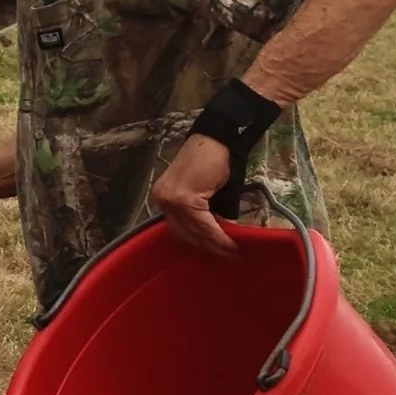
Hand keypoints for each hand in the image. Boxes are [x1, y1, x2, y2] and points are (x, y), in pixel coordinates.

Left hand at [151, 133, 236, 256]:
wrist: (216, 138)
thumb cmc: (213, 160)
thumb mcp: (205, 192)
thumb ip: (204, 213)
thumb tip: (216, 233)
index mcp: (164, 198)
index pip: (180, 228)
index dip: (200, 243)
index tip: (217, 253)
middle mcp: (163, 200)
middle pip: (185, 233)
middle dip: (207, 247)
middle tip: (227, 255)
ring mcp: (171, 200)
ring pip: (195, 231)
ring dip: (215, 244)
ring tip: (232, 252)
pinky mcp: (185, 200)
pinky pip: (204, 225)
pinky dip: (218, 235)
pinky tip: (230, 243)